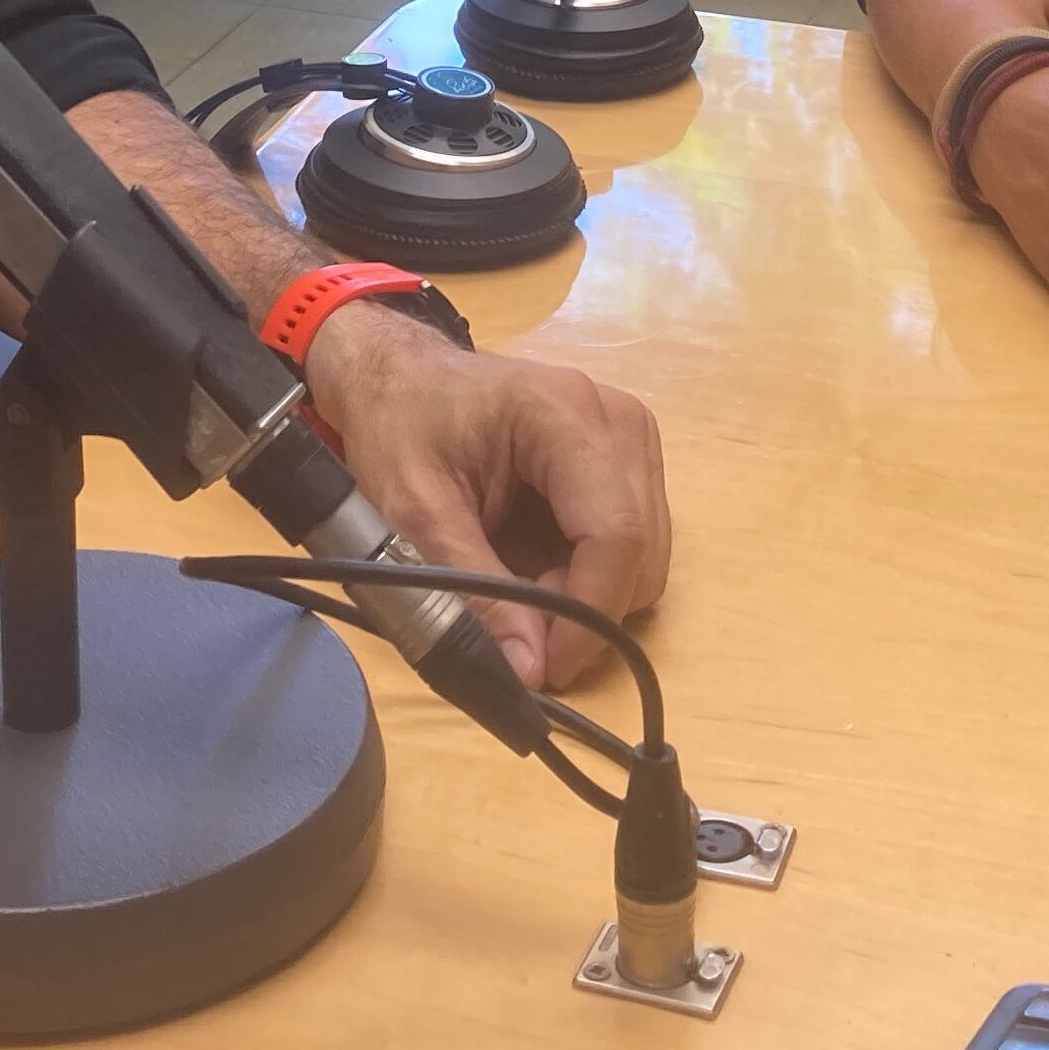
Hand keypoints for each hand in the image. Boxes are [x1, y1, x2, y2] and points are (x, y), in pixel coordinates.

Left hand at [301, 310, 670, 689]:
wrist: (404, 377)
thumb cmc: (402, 426)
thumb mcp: (413, 511)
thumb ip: (472, 589)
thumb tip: (528, 672)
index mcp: (564, 413)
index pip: (615, 532)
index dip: (589, 614)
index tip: (545, 669)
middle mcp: (619, 420)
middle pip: (640, 549)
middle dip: (584, 608)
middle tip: (514, 622)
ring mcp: (633, 438)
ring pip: (646, 555)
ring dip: (587, 595)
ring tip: (516, 584)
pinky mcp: (631, 458)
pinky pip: (634, 542)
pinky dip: (590, 574)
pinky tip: (536, 562)